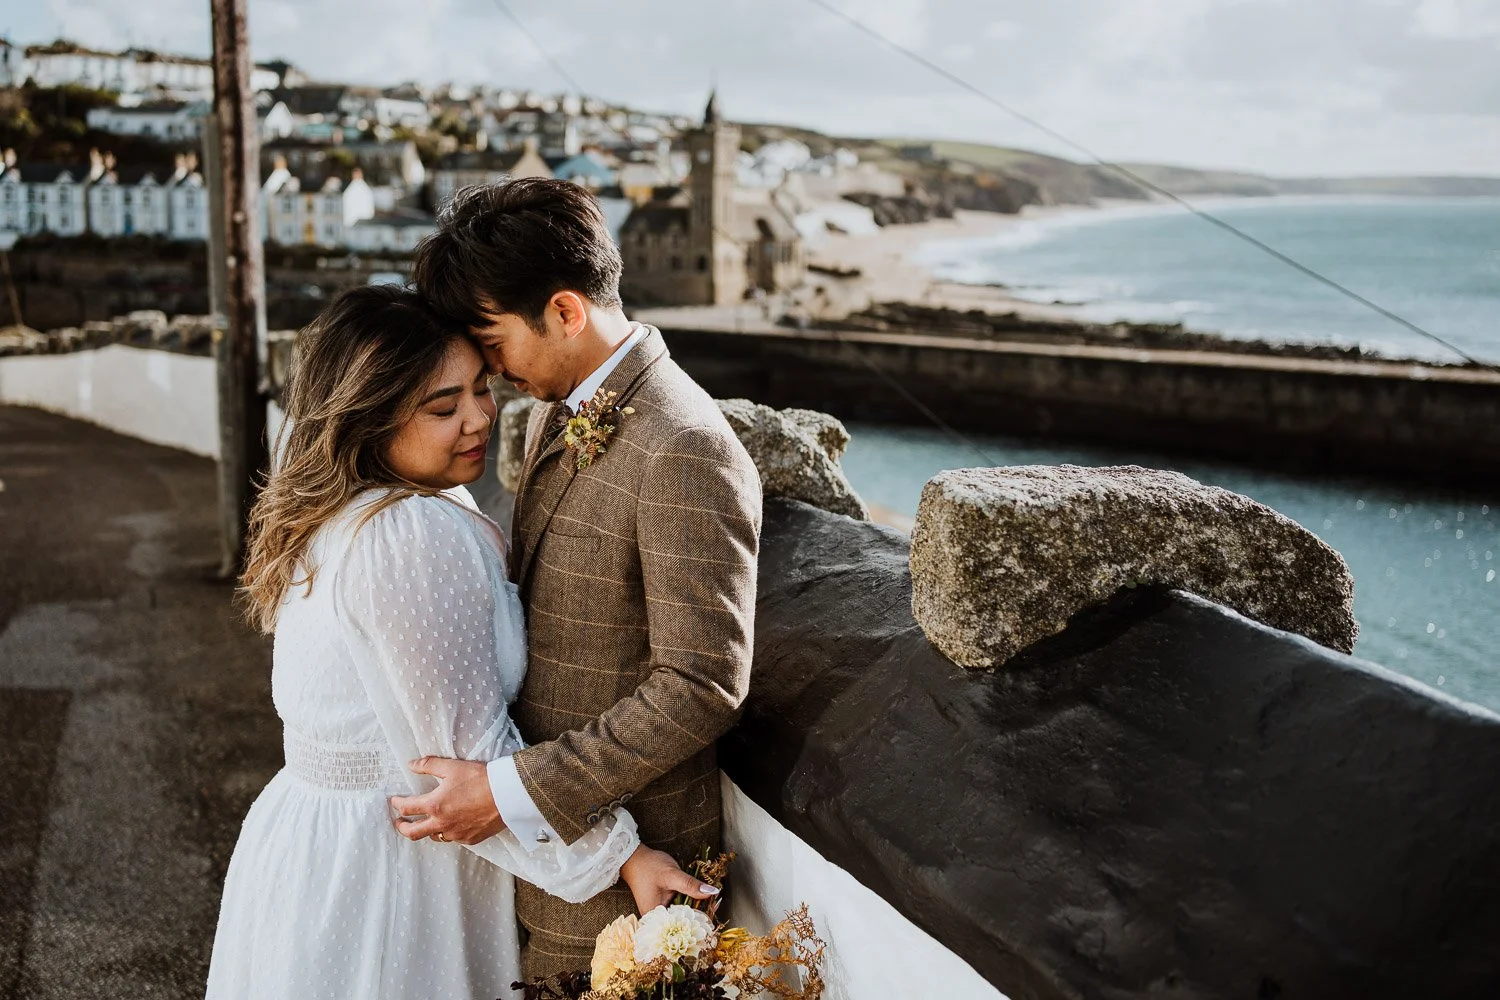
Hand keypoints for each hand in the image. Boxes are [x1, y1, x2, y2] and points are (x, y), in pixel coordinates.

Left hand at [389, 757, 505, 845]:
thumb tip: (411, 765)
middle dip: (402, 827)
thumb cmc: (480, 779)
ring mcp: (456, 834)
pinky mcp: (470, 839)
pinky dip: (449, 832)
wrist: (507, 794)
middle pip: (413, 833)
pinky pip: (454, 839)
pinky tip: (453, 824)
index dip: (397, 804)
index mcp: (435, 805)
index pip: (407, 808)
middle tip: (399, 822)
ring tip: (428, 823)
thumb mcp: (452, 767)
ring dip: (427, 830)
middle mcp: (442, 824)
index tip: (394, 801)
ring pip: (434, 837)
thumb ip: (429, 765)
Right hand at [619, 845, 719, 914]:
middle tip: (716, 904)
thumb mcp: (672, 875)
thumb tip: (713, 892)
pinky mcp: (662, 907)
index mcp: (655, 919)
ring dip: (695, 909)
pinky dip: (688, 904)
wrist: (634, 858)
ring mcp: (658, 914)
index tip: (715, 913)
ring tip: (711, 903)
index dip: (699, 922)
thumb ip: (691, 885)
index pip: (682, 927)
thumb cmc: (649, 867)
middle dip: (699, 915)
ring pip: (681, 916)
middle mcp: (656, 921)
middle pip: (683, 923)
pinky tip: (698, 899)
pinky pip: (678, 910)